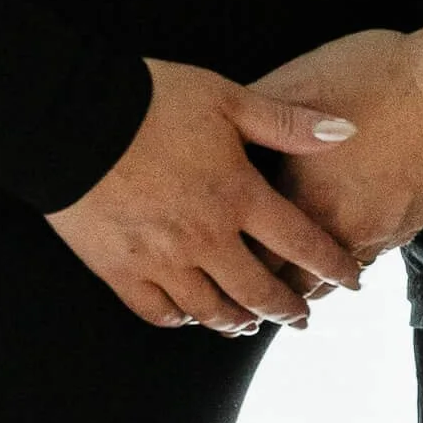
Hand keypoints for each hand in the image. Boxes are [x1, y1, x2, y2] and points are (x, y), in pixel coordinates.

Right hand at [44, 57, 364, 333]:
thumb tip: (344, 130)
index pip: (300, 242)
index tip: (351, 279)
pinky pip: (158, 312)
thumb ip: (286, 122)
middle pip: (259, 290)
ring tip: (250, 323)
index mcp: (236, 194)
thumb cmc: (151, 101)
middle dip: (288, 308)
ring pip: (210, 311)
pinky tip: (190, 316)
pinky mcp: (120, 270)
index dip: (332, 265)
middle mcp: (205, 238)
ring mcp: (162, 260)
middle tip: (302, 317)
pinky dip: (180, 319)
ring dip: (238, 321)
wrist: (71, 118)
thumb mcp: (226, 99)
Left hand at [247, 27, 422, 266]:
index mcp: (306, 197)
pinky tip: (343, 247)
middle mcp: (343, 227)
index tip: (226, 267)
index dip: (239, 266)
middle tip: (257, 294)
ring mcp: (384, 232)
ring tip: (296, 282)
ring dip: (316, 281)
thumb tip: (223, 131)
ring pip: (339, 277)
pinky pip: (373, 255)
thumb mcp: (302, 80)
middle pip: (299, 283)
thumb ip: (259, 112)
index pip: (260, 255)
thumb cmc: (379, 77)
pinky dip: (351, 259)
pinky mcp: (414, 224)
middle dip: (276, 290)